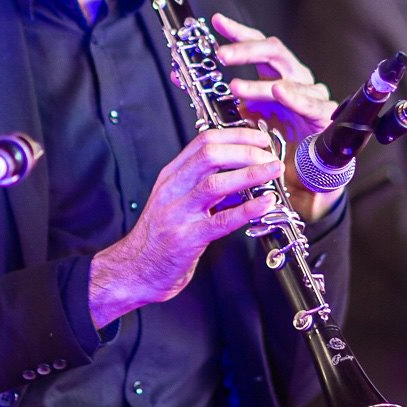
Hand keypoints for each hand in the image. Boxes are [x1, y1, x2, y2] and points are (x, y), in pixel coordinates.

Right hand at [89, 126, 284, 326]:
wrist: (134, 270)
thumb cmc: (158, 237)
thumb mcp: (175, 200)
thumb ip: (201, 183)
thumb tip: (240, 170)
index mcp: (171, 176)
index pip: (203, 142)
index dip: (236, 136)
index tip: (259, 138)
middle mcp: (173, 189)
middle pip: (209, 155)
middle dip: (244, 150)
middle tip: (269, 155)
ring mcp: (179, 213)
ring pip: (214, 183)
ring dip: (249, 174)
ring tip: (272, 171)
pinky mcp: (187, 238)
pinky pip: (221, 220)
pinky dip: (247, 209)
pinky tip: (265, 204)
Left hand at [210, 12, 336, 219]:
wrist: (296, 173)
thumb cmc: (270, 140)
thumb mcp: (237, 115)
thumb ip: (214, 95)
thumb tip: (181, 77)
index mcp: (273, 73)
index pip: (257, 44)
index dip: (238, 32)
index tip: (217, 22)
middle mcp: (293, 78)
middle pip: (273, 51)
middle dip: (246, 50)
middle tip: (221, 55)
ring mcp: (310, 93)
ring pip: (288, 77)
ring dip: (259, 82)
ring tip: (236, 87)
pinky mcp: (322, 115)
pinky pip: (310, 102)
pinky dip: (294, 96)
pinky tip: (279, 92)